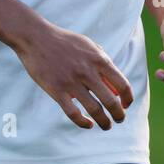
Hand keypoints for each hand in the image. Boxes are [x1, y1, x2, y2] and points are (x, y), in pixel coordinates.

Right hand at [13, 20, 133, 129]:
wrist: (36, 37)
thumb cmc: (65, 42)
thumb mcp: (89, 46)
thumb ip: (104, 65)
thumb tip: (117, 90)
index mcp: (98, 59)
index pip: (122, 84)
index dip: (128, 98)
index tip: (126, 105)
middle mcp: (87, 71)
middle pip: (111, 101)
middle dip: (119, 114)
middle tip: (119, 119)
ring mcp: (71, 82)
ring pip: (95, 110)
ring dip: (104, 122)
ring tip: (106, 125)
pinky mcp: (56, 90)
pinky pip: (73, 113)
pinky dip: (83, 122)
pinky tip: (88, 124)